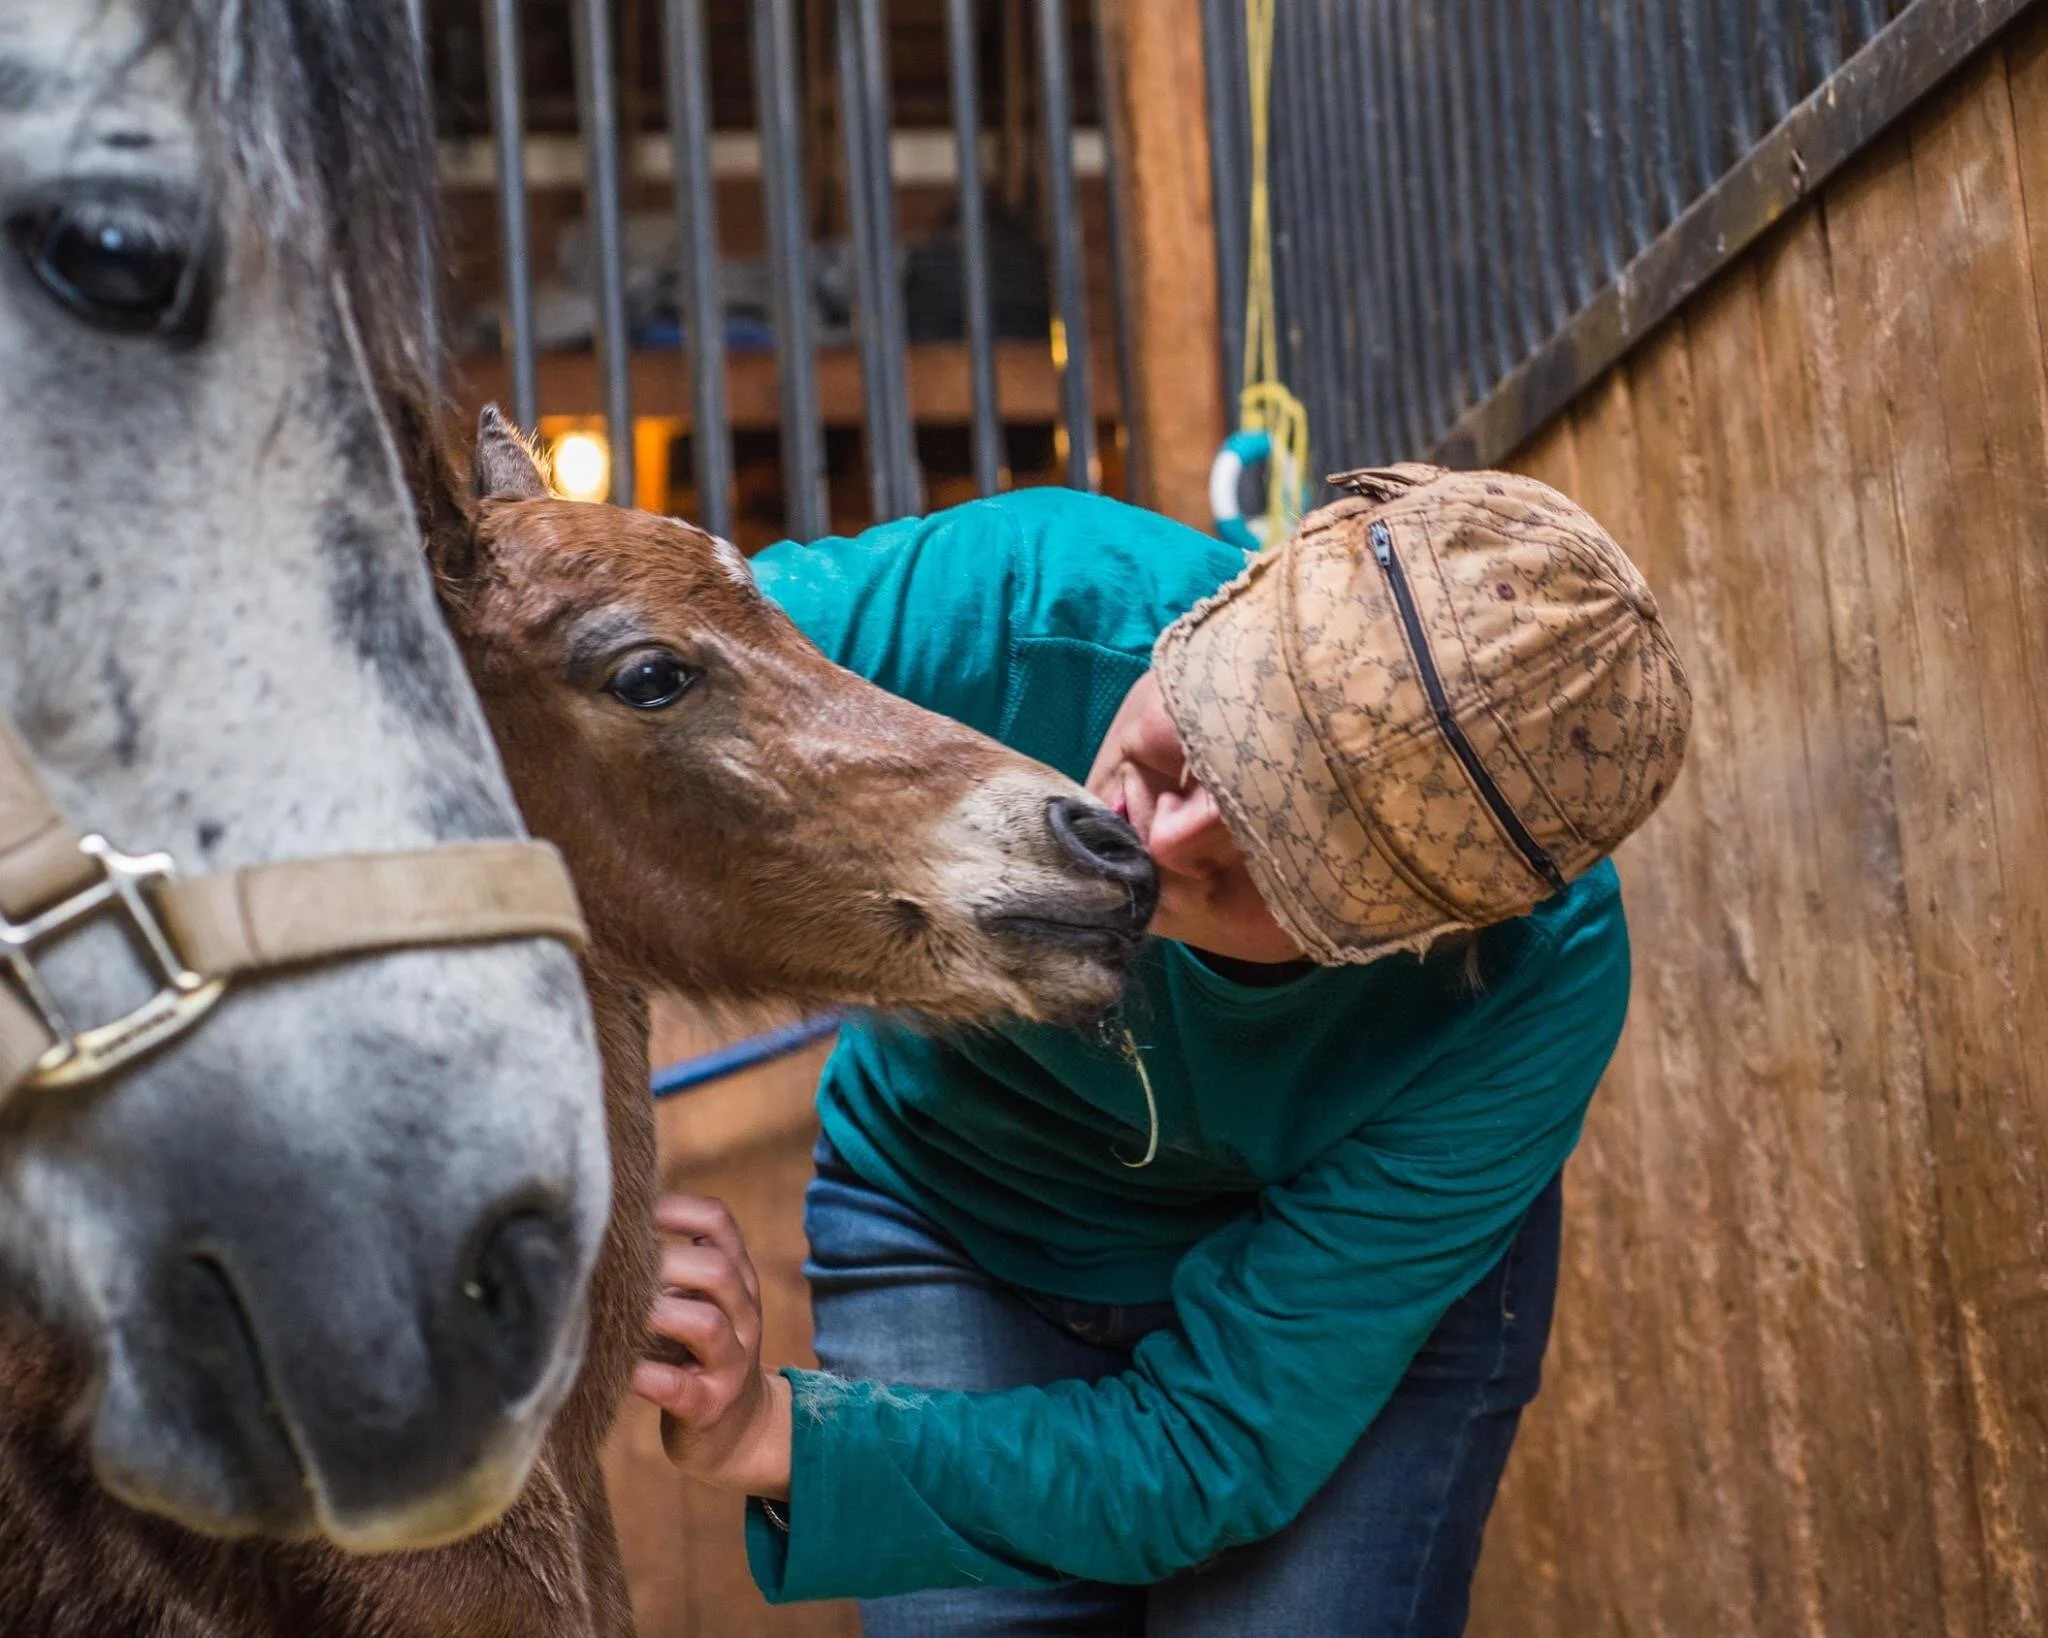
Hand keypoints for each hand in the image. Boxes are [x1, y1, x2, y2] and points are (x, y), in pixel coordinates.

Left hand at [630, 1194, 793, 1499]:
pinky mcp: (710, 1406)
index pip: (720, 1224)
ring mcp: (732, 1362)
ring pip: (708, 1324)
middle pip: (718, 1269)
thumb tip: (601, 1225)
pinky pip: (679, 1388)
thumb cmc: (695, 1355)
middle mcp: (742, 1314)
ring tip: (621, 1314)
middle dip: (665, 1262)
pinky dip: (645, 1375)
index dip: (677, 1208)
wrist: (739, 1430)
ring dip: (659, 1314)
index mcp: (736, 1280)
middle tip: (617, 1269)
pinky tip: (618, 1368)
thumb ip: (668, 1269)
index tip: (633, 1214)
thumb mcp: (696, 1303)